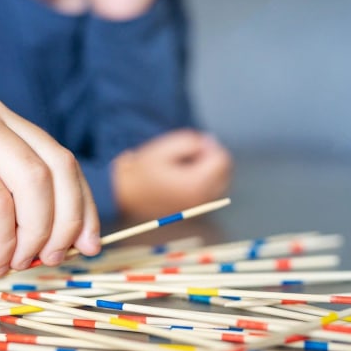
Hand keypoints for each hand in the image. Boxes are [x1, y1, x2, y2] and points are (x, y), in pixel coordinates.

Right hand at [0, 93, 100, 275]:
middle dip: (68, 221)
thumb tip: (72, 242)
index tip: (90, 246)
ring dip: (34, 234)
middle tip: (53, 259)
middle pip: (58, 166)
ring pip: (33, 182)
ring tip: (14, 263)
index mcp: (4, 123)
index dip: (85, 206)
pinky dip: (2, 240)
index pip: (63, 162)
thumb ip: (22, 218)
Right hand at [112, 129, 232, 219]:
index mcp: (197, 184)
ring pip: (219, 181)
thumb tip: (208, 143)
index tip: (192, 144)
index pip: (221, 160)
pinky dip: (203, 179)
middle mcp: (202, 198)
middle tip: (189, 152)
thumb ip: (191, 141)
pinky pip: (209, 190)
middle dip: (211, 157)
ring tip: (184, 164)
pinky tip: (183, 175)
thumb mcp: (165, 147)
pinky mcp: (193, 209)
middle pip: (224, 172)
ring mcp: (198, 206)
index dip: (209, 146)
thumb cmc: (143, 169)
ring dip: (209, 168)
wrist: (126, 194)